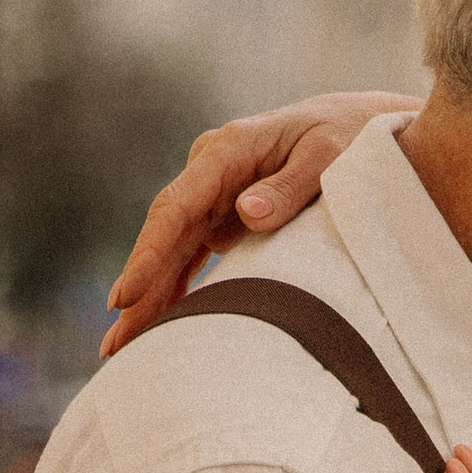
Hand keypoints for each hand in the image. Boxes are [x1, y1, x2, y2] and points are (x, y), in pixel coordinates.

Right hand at [99, 91, 423, 353]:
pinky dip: (171, 290)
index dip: (148, 254)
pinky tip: (153, 325)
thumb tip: (248, 213)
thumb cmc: (347, 138)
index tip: (126, 296)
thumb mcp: (330, 156)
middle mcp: (210, 171)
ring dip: (147, 298)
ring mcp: (213, 195)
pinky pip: (188, 257)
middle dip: (137, 290)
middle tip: (115, 344)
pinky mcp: (222, 217)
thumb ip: (291, 185)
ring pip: (170, 250)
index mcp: (229, 150)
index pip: (176, 207)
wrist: (356, 123)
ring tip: (119, 349)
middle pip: (164, 235)